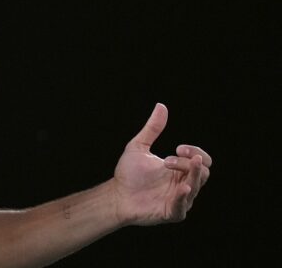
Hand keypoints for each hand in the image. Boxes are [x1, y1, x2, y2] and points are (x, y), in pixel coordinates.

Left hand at [112, 103, 211, 225]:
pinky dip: (183, 197)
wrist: (116, 194)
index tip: (178, 148)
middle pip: (203, 172)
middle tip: (167, 159)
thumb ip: (152, 128)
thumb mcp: (139, 147)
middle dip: (189, 163)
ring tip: (173, 166)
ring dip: (190, 176)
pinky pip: (182, 207)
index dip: (195, 152)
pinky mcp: (171, 212)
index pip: (202, 160)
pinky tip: (182, 188)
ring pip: (196, 188)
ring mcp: (179, 199)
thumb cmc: (128, 173)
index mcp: (180, 169)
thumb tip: (161, 106)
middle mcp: (183, 183)